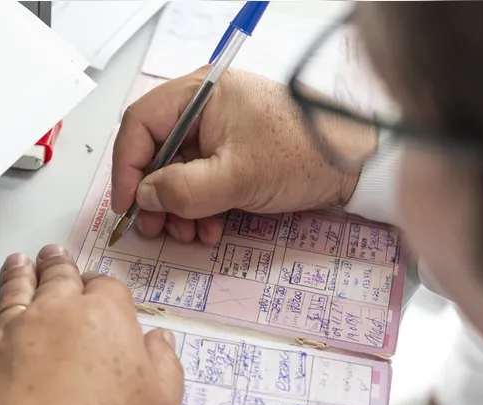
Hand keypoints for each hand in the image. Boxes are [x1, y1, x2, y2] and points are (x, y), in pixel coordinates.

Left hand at [0, 244, 183, 404]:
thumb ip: (163, 365)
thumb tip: (159, 343)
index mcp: (105, 317)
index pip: (106, 286)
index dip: (104, 286)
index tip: (101, 288)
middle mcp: (56, 314)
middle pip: (57, 277)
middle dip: (57, 265)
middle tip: (54, 255)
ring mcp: (14, 333)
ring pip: (14, 290)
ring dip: (17, 273)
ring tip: (19, 263)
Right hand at [112, 67, 376, 244]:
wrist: (355, 166)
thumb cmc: (305, 154)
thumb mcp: (237, 177)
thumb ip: (183, 190)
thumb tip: (145, 198)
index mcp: (202, 93)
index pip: (141, 124)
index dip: (127, 166)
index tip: (126, 203)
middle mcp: (206, 107)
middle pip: (156, 150)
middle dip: (154, 194)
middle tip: (155, 226)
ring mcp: (219, 131)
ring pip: (177, 171)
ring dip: (177, 208)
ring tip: (188, 233)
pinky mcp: (233, 153)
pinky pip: (200, 180)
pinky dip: (198, 207)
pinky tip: (208, 228)